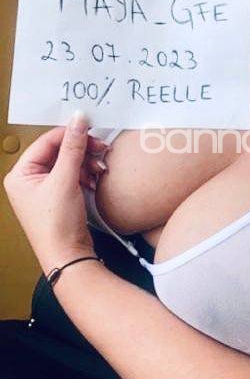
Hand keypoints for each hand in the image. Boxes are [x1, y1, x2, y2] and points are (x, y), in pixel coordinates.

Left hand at [3, 111, 103, 274]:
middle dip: (82, 151)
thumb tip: (78, 120)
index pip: (46, 142)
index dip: (69, 134)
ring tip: (100, 168)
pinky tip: (96, 179)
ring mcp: (44, 190)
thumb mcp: (65, 180)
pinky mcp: (59, 198)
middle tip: (100, 149)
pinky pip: (74, 176)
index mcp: (20, 174)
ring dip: (87, 163)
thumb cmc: (56, 225)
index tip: (90, 128)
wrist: (69, 257)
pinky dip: (87, 175)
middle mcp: (29, 181)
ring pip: (69, 163)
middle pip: (58, 152)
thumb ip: (73, 148)